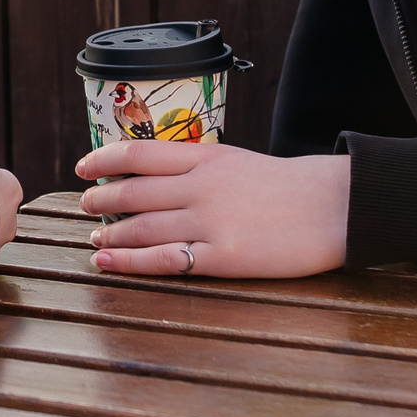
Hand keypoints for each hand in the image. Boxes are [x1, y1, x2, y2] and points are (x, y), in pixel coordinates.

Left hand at [73, 140, 347, 278]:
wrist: (334, 206)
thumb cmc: (288, 186)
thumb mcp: (239, 161)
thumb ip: (199, 167)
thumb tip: (158, 176)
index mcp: (207, 158)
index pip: (140, 153)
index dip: (104, 159)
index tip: (83, 168)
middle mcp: (202, 187)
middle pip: (134, 191)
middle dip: (102, 198)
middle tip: (84, 206)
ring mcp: (211, 222)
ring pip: (142, 226)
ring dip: (110, 232)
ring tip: (95, 238)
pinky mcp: (224, 257)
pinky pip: (165, 259)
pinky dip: (129, 261)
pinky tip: (107, 263)